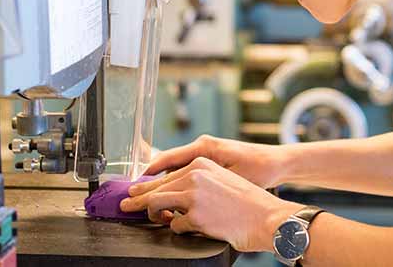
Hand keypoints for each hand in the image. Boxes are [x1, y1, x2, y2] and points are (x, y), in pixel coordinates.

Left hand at [121, 156, 301, 251]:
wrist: (267, 217)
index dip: (147, 185)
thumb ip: (197, 182)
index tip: (135, 190)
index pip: (166, 174)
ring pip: (156, 205)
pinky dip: (180, 229)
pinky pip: (174, 226)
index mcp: (201, 163)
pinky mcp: (195, 216)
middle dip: (137, 199)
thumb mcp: (221, 181)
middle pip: (155, 188)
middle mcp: (195, 175)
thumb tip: (170, 195)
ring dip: (154, 215)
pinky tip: (190, 228)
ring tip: (158, 220)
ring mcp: (194, 195)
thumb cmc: (247, 203)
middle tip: (125, 205)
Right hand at [146, 134, 287, 188]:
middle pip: (168, 164)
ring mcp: (206, 153)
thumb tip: (181, 195)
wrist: (276, 163)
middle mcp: (202, 147)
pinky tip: (170, 194)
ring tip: (147, 197)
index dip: (150, 172)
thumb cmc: (259, 169)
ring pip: (176, 168)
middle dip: (151, 180)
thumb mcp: (231, 177)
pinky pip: (186, 169)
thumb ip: (206, 183)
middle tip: (133, 194)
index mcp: (204, 148)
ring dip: (162, 181)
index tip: (136, 185)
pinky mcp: (210, 159)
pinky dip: (175, 180)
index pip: (169, 158)